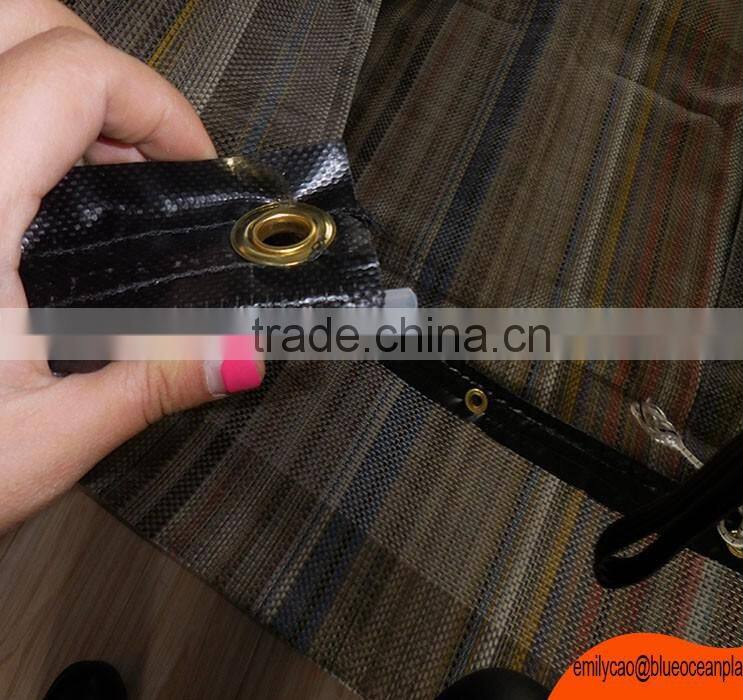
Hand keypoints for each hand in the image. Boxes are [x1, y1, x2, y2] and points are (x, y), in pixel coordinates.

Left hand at [0, 1, 263, 530]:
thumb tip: (237, 353)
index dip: (157, 103)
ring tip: (101, 165)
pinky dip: (23, 117)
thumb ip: (152, 384)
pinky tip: (45, 192)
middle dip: (104, 67)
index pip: (73, 74)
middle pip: (20, 20)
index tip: (193, 162)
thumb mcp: (42, 438)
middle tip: (146, 149)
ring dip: (58, 81)